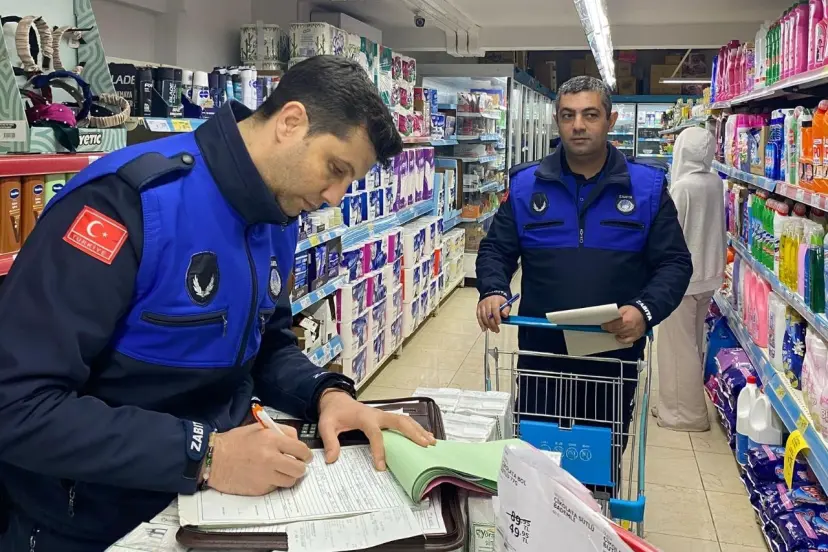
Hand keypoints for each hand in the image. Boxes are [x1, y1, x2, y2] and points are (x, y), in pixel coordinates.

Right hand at [207, 423, 311, 495]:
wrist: (214, 459)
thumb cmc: (234, 442)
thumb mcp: (258, 428)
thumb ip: (280, 432)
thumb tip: (296, 442)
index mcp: (271, 440)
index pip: (301, 449)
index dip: (305, 454)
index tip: (305, 456)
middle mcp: (270, 458)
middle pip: (299, 468)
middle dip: (300, 467)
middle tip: (297, 465)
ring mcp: (265, 475)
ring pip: (290, 481)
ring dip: (289, 477)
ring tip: (282, 472)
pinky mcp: (259, 488)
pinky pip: (275, 487)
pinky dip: (274, 483)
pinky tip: (266, 476)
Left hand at [318, 390, 435, 469]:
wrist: (336, 400)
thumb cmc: (334, 412)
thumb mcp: (326, 425)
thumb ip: (329, 441)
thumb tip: (332, 458)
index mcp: (364, 417)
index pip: (375, 434)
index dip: (379, 450)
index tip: (381, 466)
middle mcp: (377, 414)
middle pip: (399, 422)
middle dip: (413, 433)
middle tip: (424, 446)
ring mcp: (383, 415)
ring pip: (405, 420)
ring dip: (419, 430)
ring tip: (431, 442)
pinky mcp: (386, 417)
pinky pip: (404, 421)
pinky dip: (416, 428)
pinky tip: (426, 436)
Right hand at [476, 295, 509, 332]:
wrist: (492, 294)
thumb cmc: (500, 301)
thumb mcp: (506, 303)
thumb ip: (506, 310)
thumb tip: (504, 315)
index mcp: (495, 300)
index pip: (494, 309)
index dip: (496, 317)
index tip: (499, 323)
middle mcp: (487, 302)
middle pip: (488, 314)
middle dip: (492, 324)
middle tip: (496, 330)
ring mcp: (482, 305)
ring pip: (483, 316)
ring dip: (487, 325)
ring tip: (492, 330)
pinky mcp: (478, 308)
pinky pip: (478, 317)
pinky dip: (481, 324)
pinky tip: (484, 329)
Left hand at [601, 305, 646, 344]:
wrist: (645, 314)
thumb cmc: (634, 311)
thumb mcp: (624, 309)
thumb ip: (617, 314)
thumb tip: (609, 318)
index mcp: (626, 320)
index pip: (613, 325)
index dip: (606, 326)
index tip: (603, 325)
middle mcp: (629, 328)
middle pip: (615, 330)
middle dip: (609, 329)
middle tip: (607, 327)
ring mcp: (632, 333)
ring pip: (619, 335)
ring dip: (615, 332)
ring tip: (613, 330)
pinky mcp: (635, 337)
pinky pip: (626, 341)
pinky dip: (621, 340)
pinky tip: (618, 336)